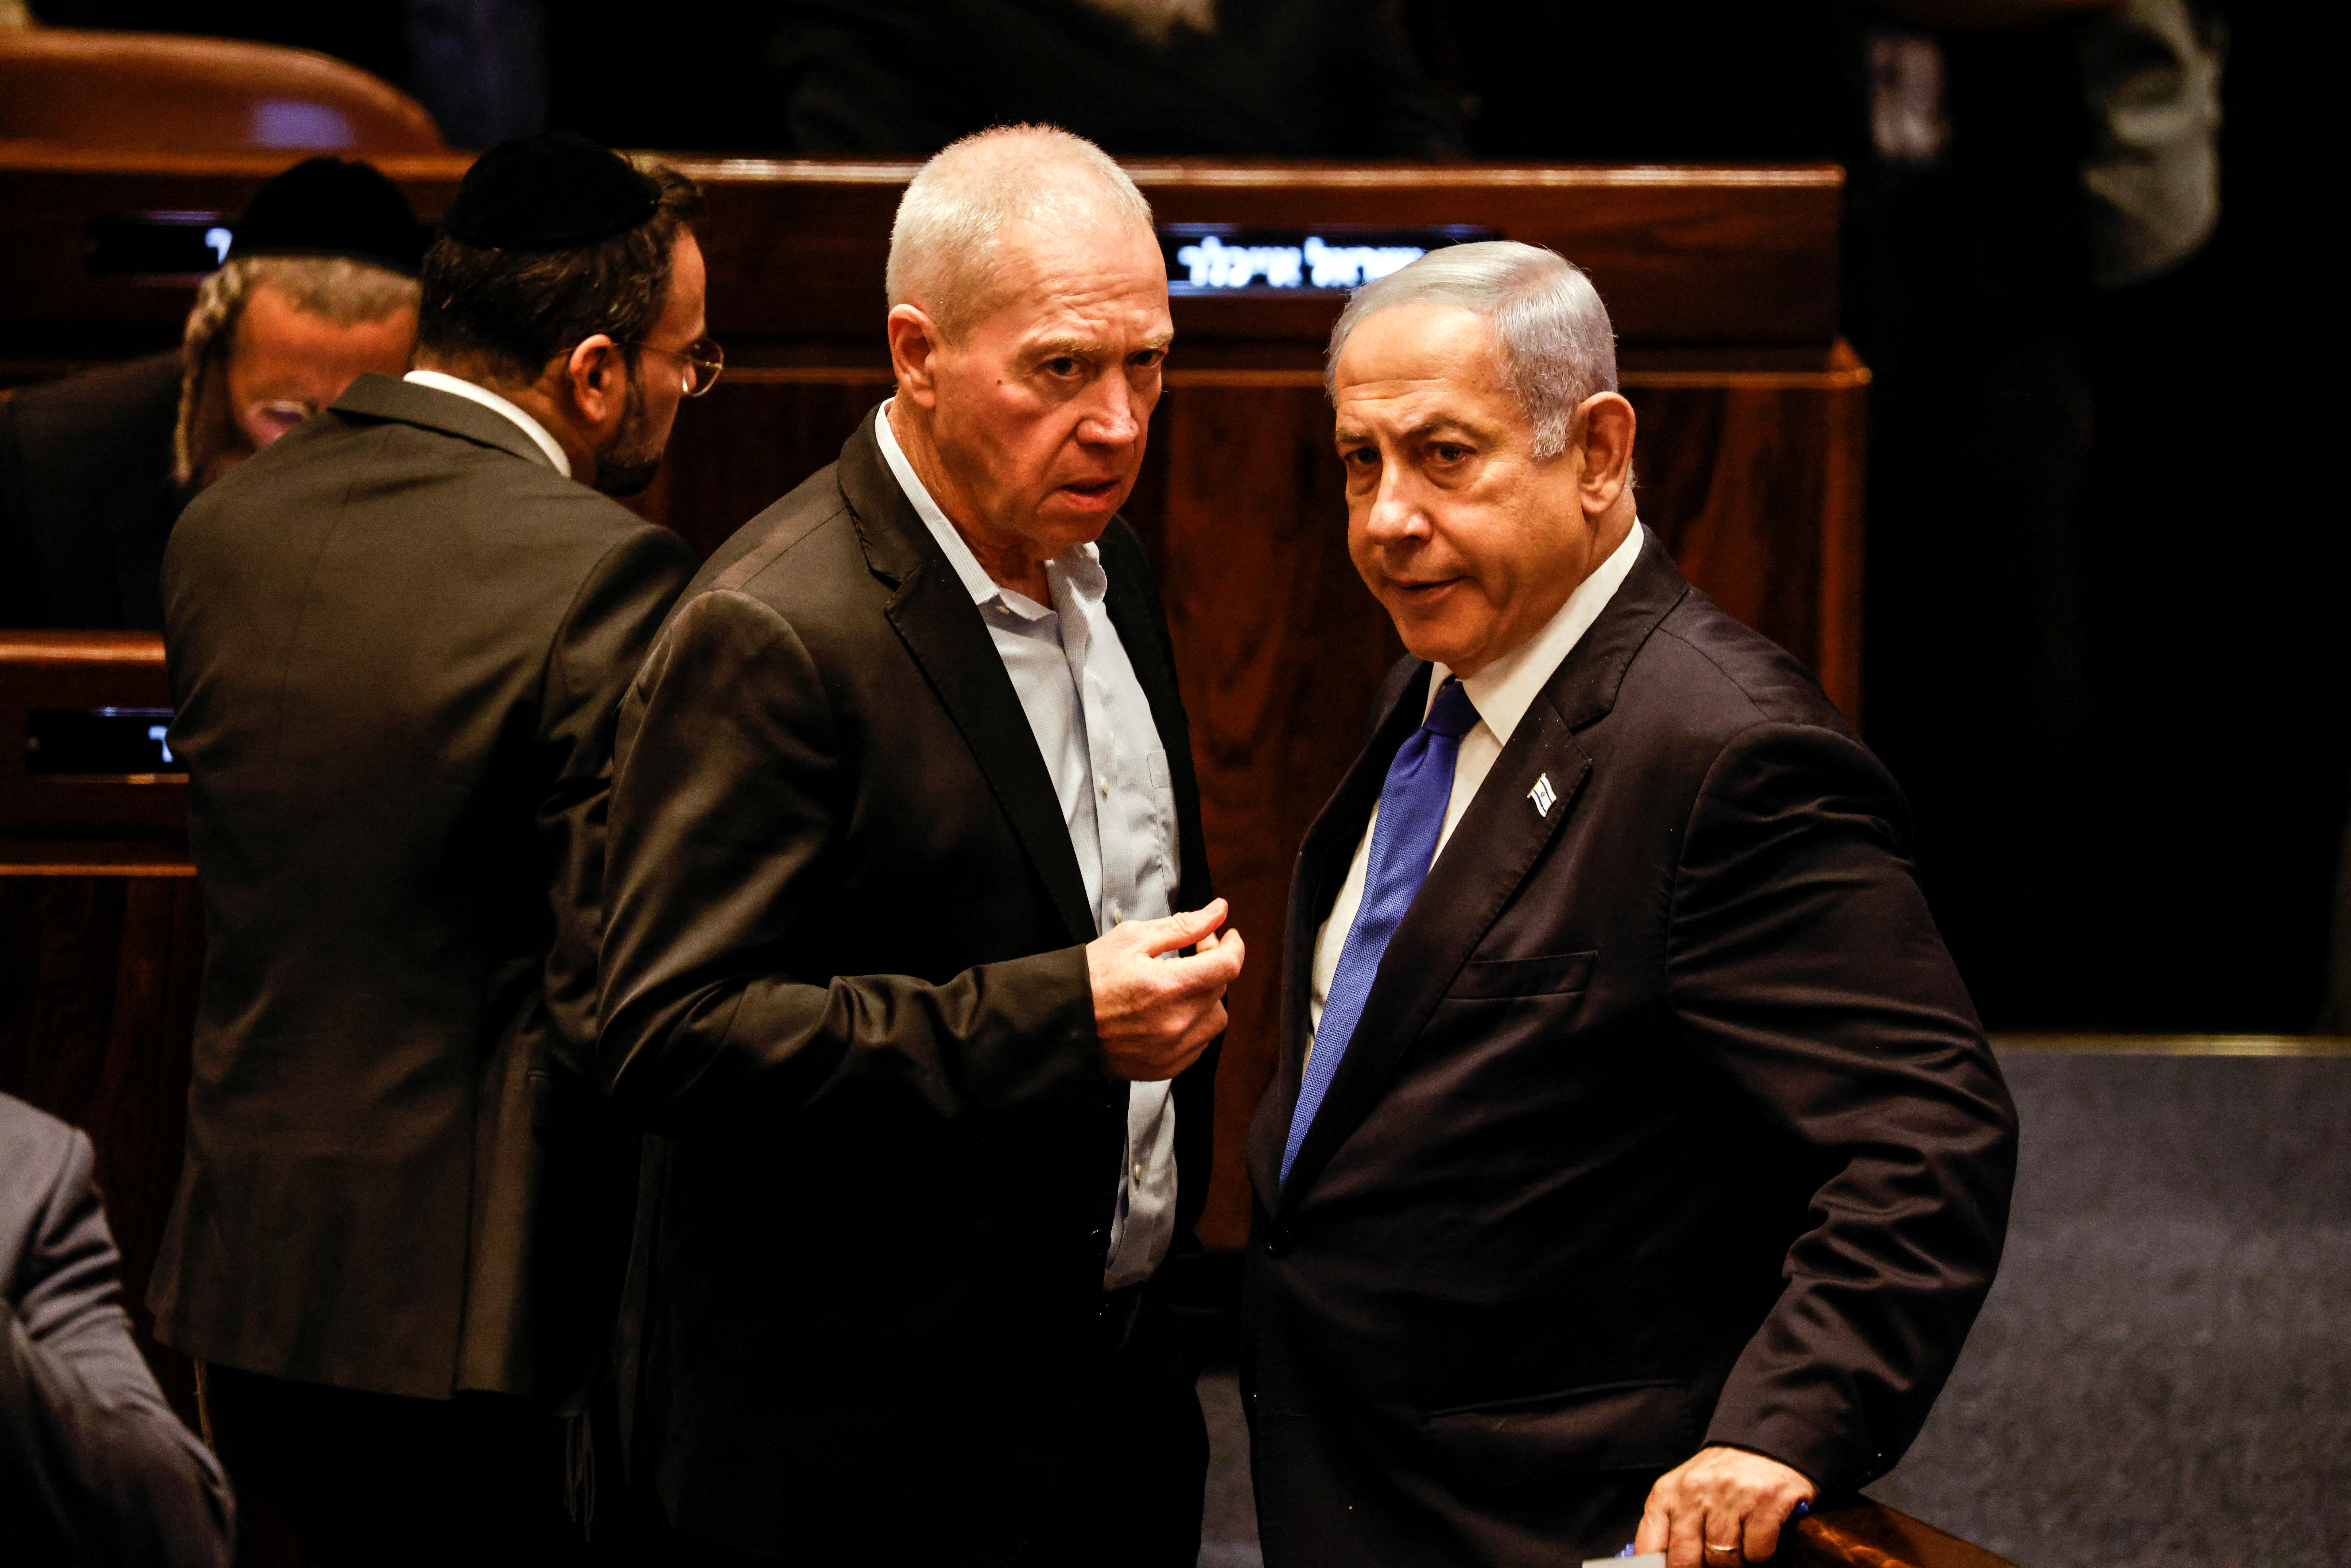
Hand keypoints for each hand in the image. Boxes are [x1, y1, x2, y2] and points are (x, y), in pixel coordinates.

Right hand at [1089, 899, 1244, 1081]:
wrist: (1061, 1023)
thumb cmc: (1089, 979)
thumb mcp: (1132, 939)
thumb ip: (1182, 926)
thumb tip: (1217, 911)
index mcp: (1168, 986)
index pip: (1226, 965)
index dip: (1233, 946)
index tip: (1227, 936)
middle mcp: (1176, 1023)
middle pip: (1220, 989)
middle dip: (1212, 964)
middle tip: (1192, 950)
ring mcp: (1172, 1049)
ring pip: (1215, 1019)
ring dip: (1206, 997)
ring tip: (1181, 984)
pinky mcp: (1165, 1067)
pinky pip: (1199, 1045)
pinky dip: (1193, 1025)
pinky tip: (1172, 1011)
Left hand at [1637, 1445, 1814, 1566]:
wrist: (1762, 1444)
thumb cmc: (1718, 1478)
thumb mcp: (1683, 1494)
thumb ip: (1670, 1529)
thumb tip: (1663, 1566)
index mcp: (1667, 1493)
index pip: (1650, 1547)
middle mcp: (1694, 1492)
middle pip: (1686, 1560)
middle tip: (1712, 1563)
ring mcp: (1730, 1496)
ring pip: (1724, 1560)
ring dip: (1734, 1562)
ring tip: (1739, 1545)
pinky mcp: (1765, 1501)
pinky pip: (1757, 1553)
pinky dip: (1760, 1554)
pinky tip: (1759, 1536)